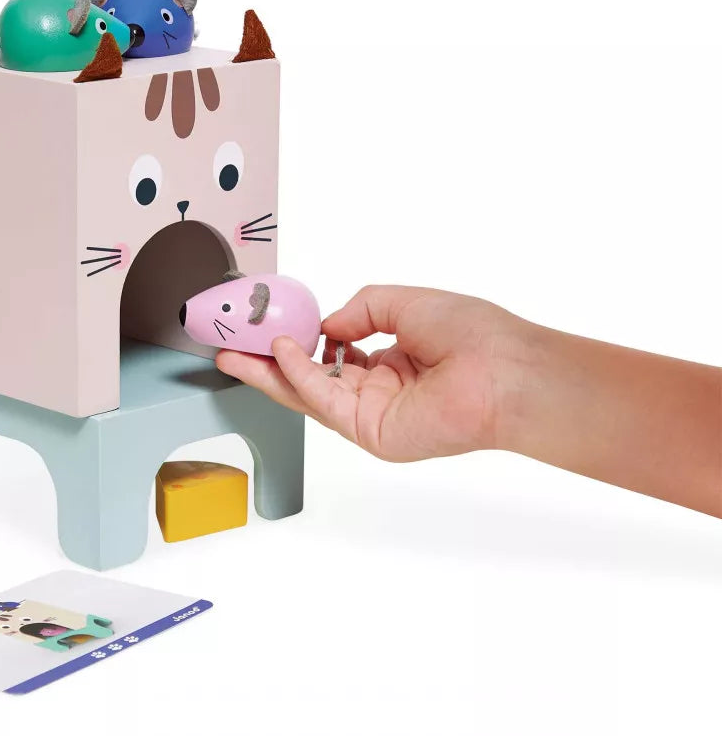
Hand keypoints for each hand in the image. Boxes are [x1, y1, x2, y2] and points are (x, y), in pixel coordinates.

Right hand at [216, 285, 530, 461]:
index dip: (299, 341)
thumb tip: (326, 327)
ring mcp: (372, 415)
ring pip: (308, 396)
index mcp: (391, 362)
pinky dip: (299, 378)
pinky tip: (280, 354)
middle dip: (268, 365)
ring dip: (270, 374)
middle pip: (310, 380)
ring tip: (235, 354)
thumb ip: (357, 309)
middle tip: (232, 349)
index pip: (331, 357)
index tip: (269, 326)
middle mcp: (378, 391)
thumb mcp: (402, 302)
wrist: (504, 370)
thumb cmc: (472, 333)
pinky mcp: (371, 433)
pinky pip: (325, 403)